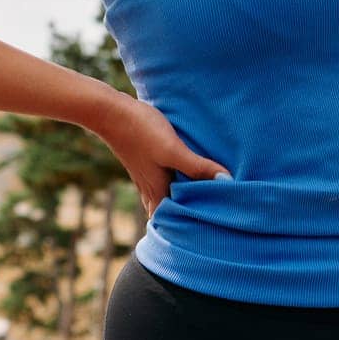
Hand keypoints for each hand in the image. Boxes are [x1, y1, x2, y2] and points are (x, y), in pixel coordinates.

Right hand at [94, 94, 231, 220]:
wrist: (110, 112)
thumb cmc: (141, 132)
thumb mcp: (172, 150)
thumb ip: (197, 167)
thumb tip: (228, 182)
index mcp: (157, 191)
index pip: (171, 220)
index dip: (187, 227)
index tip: (210, 227)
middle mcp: (150, 188)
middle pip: (168, 210)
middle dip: (186, 215)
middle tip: (212, 216)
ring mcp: (145, 175)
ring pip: (164, 195)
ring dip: (180, 198)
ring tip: (202, 198)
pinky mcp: (145, 160)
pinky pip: (162, 180)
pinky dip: (174, 183)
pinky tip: (184, 173)